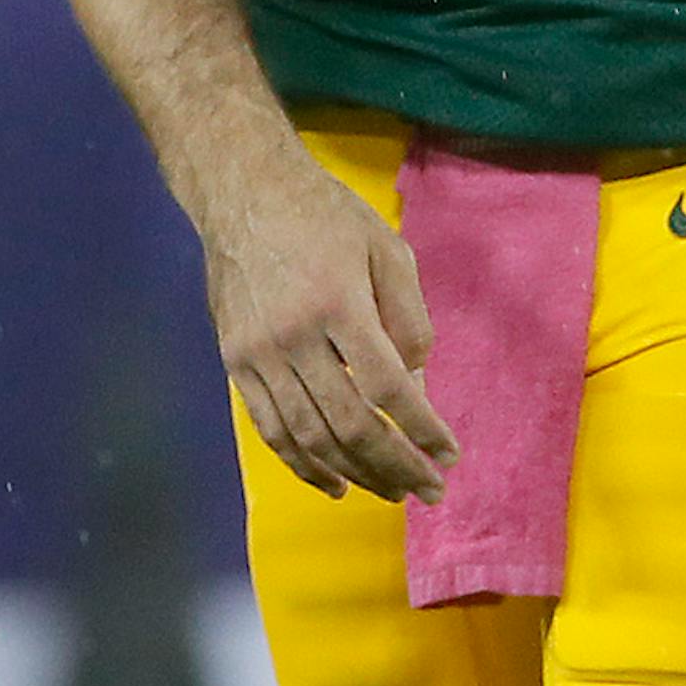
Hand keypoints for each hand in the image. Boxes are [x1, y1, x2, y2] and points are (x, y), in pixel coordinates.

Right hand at [199, 150, 459, 503]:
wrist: (245, 193)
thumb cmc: (326, 216)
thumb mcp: (385, 247)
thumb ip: (408, 317)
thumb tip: (416, 387)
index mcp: (339, 302)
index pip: (387, 386)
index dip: (421, 428)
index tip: (449, 455)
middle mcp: (295, 336)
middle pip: (349, 424)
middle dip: (396, 466)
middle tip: (428, 490)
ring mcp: (259, 354)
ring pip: (309, 437)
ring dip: (355, 474)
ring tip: (392, 492)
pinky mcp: (236, 364)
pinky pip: (272, 431)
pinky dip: (304, 465)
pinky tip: (335, 483)